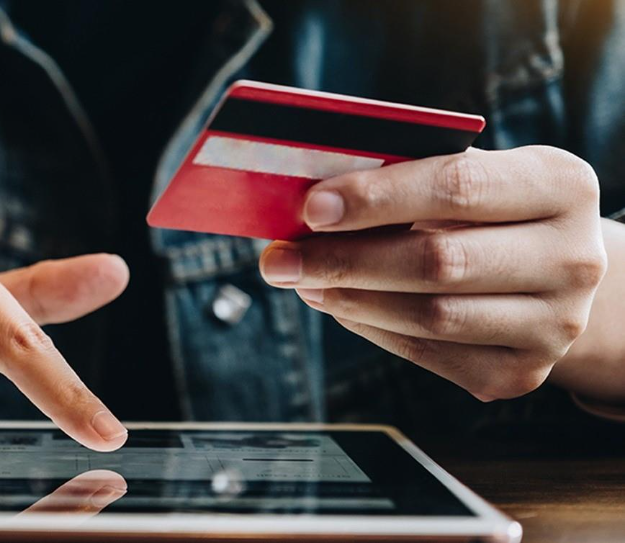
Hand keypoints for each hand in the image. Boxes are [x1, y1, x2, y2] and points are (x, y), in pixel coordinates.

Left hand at [259, 147, 607, 400]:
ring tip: (302, 279)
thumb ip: (406, 176)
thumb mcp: (471, 174)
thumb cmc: (491, 210)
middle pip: (439, 262)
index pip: (458, 186)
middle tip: (280, 257)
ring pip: (429, 317)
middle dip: (345, 259)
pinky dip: (372, 328)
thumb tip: (313, 199)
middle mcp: (573, 258)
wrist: (551, 273)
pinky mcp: (520, 373)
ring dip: (349, 298)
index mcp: (561, 186)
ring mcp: (554, 325)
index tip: (311, 207)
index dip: (377, 198)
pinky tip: (340, 304)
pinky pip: (428, 354)